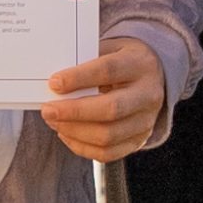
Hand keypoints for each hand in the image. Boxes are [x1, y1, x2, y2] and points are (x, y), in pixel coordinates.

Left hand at [38, 39, 163, 161]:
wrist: (153, 76)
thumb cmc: (123, 61)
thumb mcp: (110, 49)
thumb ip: (86, 62)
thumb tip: (55, 83)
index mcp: (140, 64)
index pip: (109, 71)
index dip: (79, 78)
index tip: (54, 83)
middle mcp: (148, 94)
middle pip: (111, 109)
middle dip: (74, 112)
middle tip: (48, 110)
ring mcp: (146, 120)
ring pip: (108, 135)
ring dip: (74, 131)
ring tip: (54, 122)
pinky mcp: (139, 140)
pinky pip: (108, 153)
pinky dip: (82, 147)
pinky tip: (66, 134)